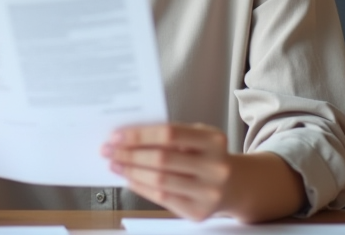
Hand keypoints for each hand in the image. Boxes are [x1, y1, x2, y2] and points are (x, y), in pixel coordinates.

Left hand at [102, 123, 230, 220]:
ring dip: (131, 172)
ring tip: (115, 165)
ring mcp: (209, 192)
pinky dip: (141, 188)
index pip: (169, 133)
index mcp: (214, 140)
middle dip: (129, 154)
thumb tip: (127, 137)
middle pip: (162, 159)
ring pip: (160, 181)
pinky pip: (162, 199)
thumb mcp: (199, 137)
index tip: (116, 135)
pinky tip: (129, 179)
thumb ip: (170, 136)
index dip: (139, 134)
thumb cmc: (207, 155)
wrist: (235, 184)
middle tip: (108, 150)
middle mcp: (215, 166)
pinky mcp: (199, 212)